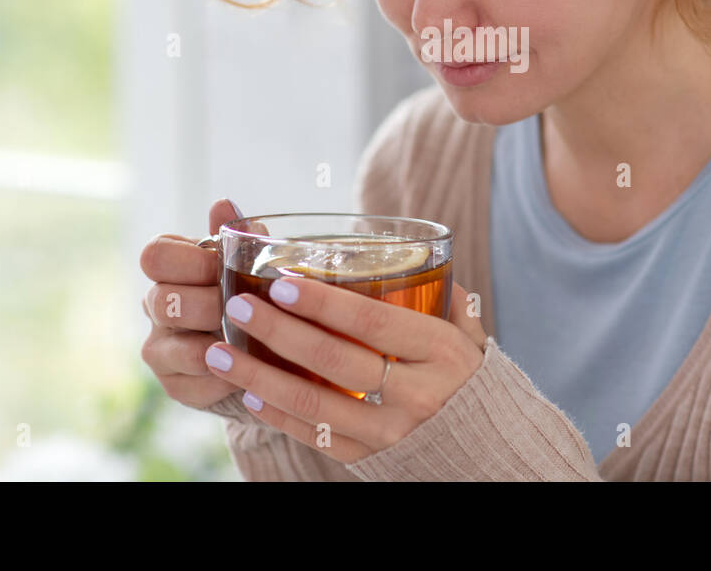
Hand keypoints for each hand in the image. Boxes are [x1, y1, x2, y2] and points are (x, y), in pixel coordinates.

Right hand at [139, 198, 244, 410]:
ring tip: (251, 337)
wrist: (261, 344)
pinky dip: (227, 376)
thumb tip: (223, 204)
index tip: (220, 267)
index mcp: (169, 267)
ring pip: (177, 347)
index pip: (155, 256)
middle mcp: (156, 305)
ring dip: (219, 342)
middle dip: (208, 304)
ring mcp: (161, 347)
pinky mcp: (175, 384)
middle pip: (163, 301)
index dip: (187, 262)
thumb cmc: (250, 289)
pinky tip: (251, 367)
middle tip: (243, 307)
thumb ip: (236, 236)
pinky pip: (195, 383)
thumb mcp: (248, 261)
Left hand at [202, 272, 488, 464]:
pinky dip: (278, 414)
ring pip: (315, 403)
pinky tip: (249, 391)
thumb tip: (408, 252)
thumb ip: (440, 297)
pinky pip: (317, 436)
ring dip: (259, 375)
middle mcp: (416, 394)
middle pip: (335, 360)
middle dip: (279, 330)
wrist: (491, 450)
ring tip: (220, 350)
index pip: (371, 322)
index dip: (323, 302)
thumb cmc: (470, 377)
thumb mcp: (468, 334)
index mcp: (439, 351)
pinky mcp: (373, 459)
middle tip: (238, 305)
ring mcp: (392, 432)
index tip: (283, 281)